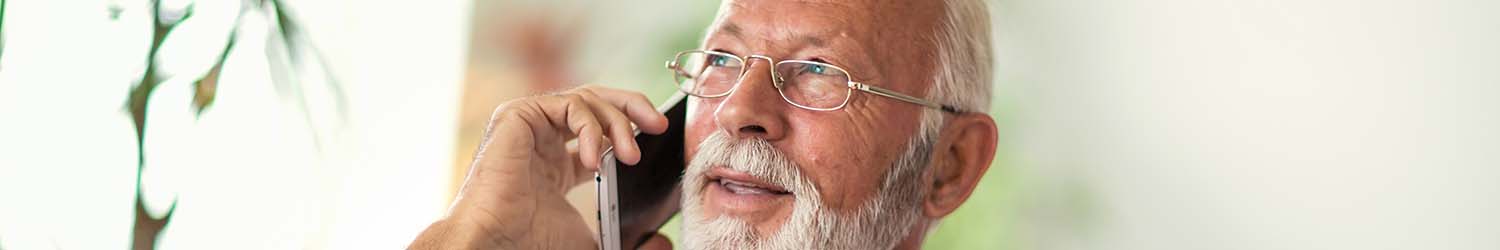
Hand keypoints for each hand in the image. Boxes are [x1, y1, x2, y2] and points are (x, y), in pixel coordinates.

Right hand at [410, 86, 667, 248]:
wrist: (495, 239)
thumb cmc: (531, 242)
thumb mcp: (592, 236)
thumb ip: (625, 236)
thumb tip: (663, 243)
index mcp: (556, 161)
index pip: (598, 128)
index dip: (628, 128)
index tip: (658, 136)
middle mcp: (542, 136)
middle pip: (596, 102)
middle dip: (632, 108)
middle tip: (659, 125)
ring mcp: (529, 122)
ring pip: (587, 99)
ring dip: (618, 123)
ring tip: (630, 156)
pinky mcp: (518, 114)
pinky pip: (569, 104)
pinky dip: (591, 127)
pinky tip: (597, 158)